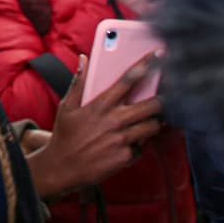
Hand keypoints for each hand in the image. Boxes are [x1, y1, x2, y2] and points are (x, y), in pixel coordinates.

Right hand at [24, 53, 163, 198]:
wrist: (62, 168)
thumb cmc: (65, 135)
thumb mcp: (67, 106)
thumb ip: (79, 82)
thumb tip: (84, 59)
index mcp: (101, 104)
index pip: (129, 79)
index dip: (146, 64)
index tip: (159, 55)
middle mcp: (115, 121)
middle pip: (153, 105)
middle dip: (161, 101)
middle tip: (161, 99)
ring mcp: (123, 140)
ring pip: (153, 126)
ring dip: (154, 122)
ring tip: (148, 121)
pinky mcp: (126, 157)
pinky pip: (143, 146)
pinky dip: (140, 143)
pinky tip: (131, 142)